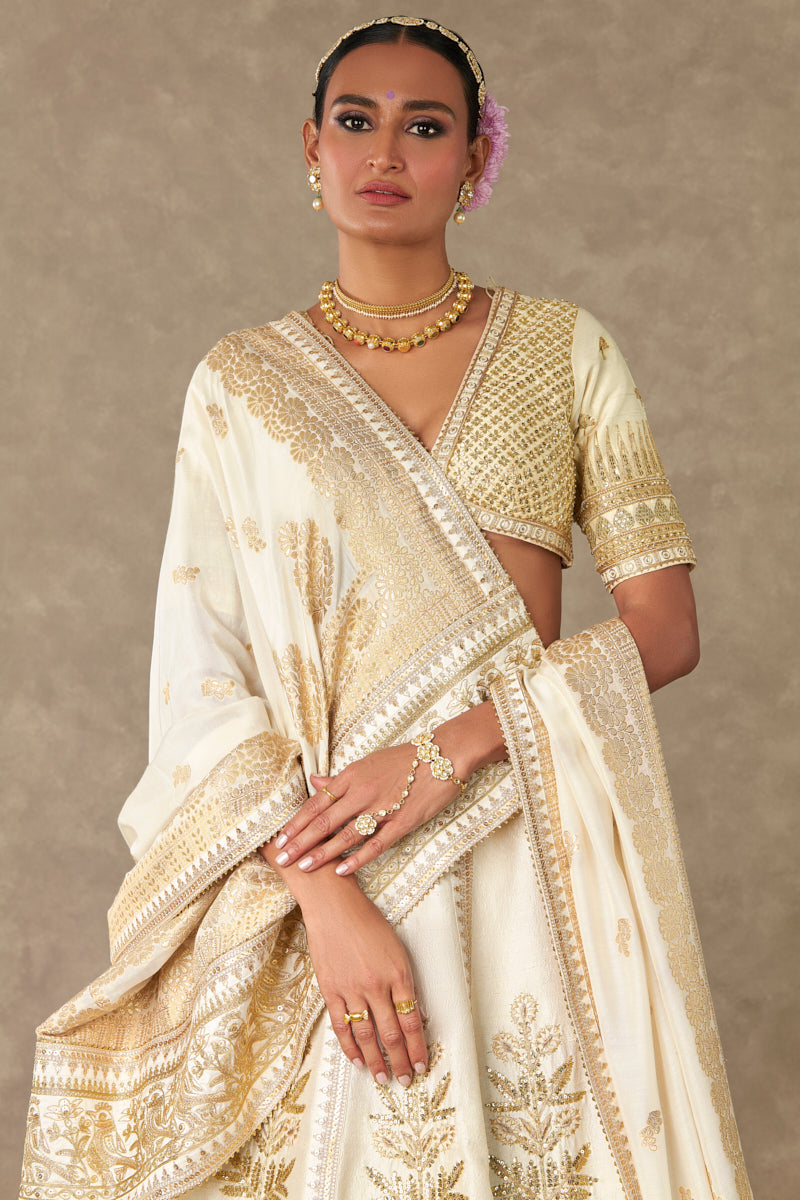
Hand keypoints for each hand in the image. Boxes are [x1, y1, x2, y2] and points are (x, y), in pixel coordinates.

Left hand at [272, 704, 505, 875]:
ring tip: (303, 867)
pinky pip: (376, 843)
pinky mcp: (402, 821)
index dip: (297, 821)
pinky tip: (341, 870)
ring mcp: (382, 807)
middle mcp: (363, 791)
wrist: (444, 754)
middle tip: (281, 859)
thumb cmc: (407, 758)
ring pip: (345, 834)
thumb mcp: (369, 762)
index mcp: (353, 775)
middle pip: (324, 820)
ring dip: (322, 852)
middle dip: (300, 841)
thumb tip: (314, 782)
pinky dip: (357, 858)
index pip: (317, 802)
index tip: (279, 837)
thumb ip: (341, 777)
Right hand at [302, 879, 427, 1084]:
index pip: (412, 1020)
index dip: (418, 1046)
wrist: (333, 905)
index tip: (423, 1064)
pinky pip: (341, 1025)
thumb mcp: (396, 948)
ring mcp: (351, 988)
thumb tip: (416, 1014)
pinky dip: (349, 1046)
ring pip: (366, 1035)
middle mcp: (376, 984)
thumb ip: (405, 981)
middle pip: (391, 1033)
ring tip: (383, 1078)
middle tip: (406, 1080)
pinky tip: (357, 1060)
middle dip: (401, 1060)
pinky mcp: (330, 989)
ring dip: (377, 1060)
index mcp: (398, 973)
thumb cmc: (368, 921)